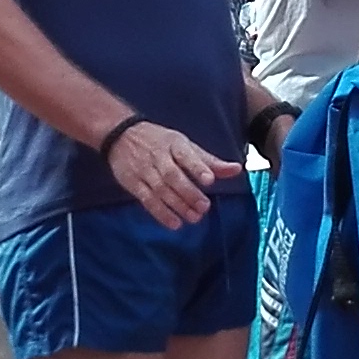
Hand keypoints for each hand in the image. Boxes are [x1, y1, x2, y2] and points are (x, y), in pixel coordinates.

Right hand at [103, 117, 233, 229]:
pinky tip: (174, 223)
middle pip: (173, 176)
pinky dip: (160, 212)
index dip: (198, 168)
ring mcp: (144, 170)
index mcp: (174, 144)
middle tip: (204, 207)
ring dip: (177, 205)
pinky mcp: (133, 183)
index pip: (187, 156)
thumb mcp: (186, 146)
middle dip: (189, 193)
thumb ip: (210, 161)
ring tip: (193, 218)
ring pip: (160, 189)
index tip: (209, 180)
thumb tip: (237, 170)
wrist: (121, 135)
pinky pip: (146, 199)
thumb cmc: (161, 142)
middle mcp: (159, 157)